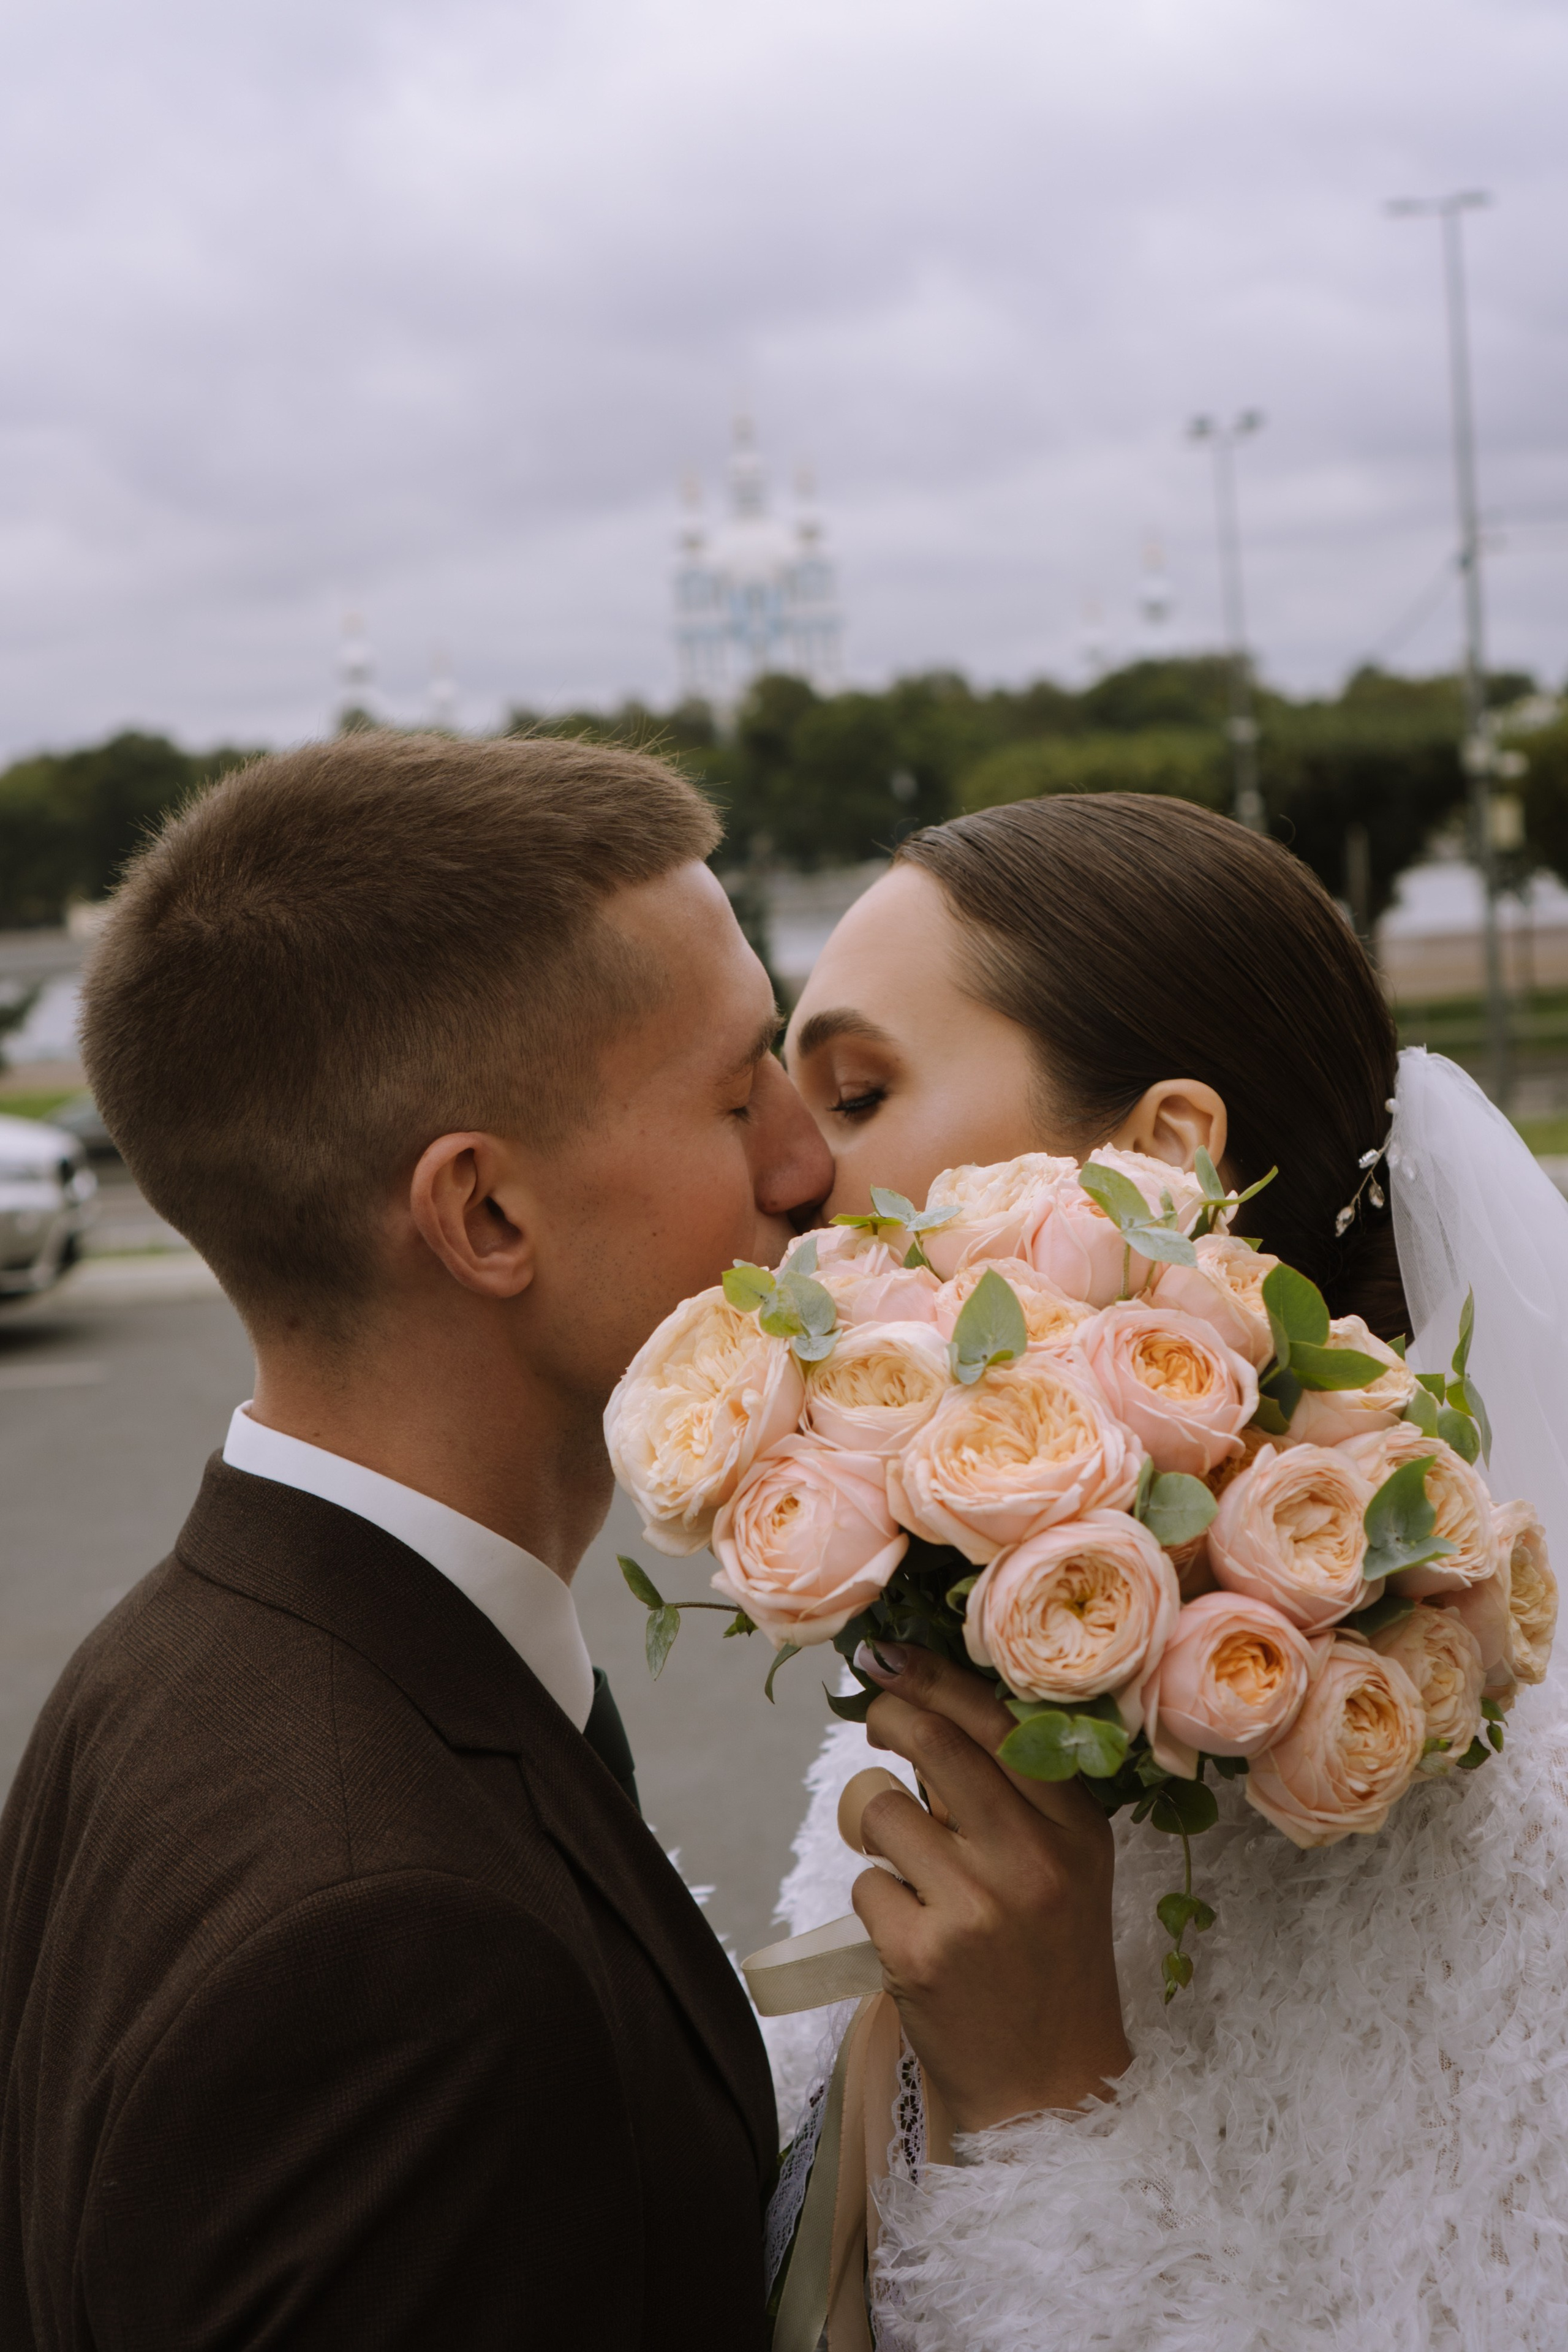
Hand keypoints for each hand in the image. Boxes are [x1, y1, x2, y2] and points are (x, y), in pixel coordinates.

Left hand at [848, 1642, 1130, 2138]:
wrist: (1052, 2090)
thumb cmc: (1050, 1965)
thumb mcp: (1068, 1870)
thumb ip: (1016, 1797)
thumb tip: (929, 1709)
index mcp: (1076, 1830)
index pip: (998, 1724)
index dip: (934, 1678)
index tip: (890, 1655)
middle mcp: (1032, 1860)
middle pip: (933, 1744)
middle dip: (887, 1715)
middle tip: (873, 1717)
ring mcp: (976, 1907)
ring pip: (883, 1810)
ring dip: (879, 1829)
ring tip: (911, 1868)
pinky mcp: (921, 1954)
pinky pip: (865, 1884)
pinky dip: (878, 1900)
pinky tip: (911, 1932)